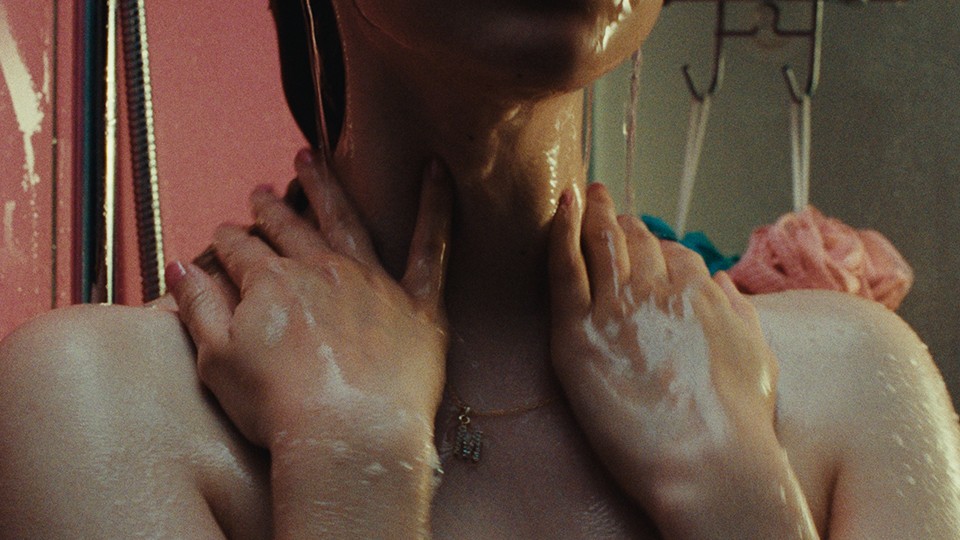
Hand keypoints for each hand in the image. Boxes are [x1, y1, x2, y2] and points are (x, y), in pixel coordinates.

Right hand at [166, 150, 451, 448]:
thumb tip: (179, 265)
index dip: (228, 240)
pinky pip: (431, 246)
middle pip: (289, 229)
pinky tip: (436, 171)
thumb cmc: (279, 409)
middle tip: (260, 192)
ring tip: (311, 160)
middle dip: (270, 209)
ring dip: (326, 188)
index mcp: (272, 284)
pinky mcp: (417, 304)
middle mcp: (322, 271)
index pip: (242, 250)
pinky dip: (435, 206)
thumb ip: (198, 307)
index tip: (223, 233)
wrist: (349, 437)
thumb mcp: (217, 361)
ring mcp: (373, 283)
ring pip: (346, 221)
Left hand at [548, 184, 815, 537]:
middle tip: (605, 205)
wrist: (708, 461)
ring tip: (582, 195)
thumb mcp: (757, 358)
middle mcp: (659, 290)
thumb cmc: (739, 424)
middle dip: (622, 221)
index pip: (674, 254)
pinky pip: (564, 266)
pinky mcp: (578, 332)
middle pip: (636, 241)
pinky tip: (558, 206)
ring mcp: (617, 307)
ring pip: (601, 243)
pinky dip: (560, 230)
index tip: (644, 243)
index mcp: (700, 294)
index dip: (657, 246)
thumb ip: (738, 314)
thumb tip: (722, 283)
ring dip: (591, 212)